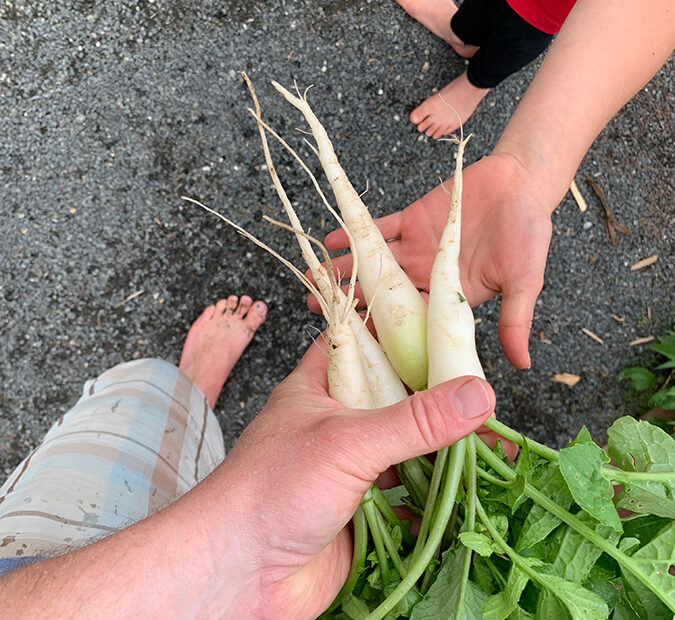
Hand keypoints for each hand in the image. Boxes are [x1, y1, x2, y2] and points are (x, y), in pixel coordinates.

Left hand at [202, 339, 495, 617]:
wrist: (236, 574)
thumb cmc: (273, 490)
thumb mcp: (347, 441)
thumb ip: (414, 420)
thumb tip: (477, 395)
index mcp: (320, 388)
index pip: (363, 343)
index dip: (401, 332)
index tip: (449, 331)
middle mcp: (337, 423)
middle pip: (396, 399)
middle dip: (438, 400)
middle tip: (487, 398)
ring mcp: (350, 469)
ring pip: (406, 450)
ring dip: (444, 451)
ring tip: (493, 447)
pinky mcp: (362, 512)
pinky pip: (408, 497)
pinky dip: (436, 496)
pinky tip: (469, 494)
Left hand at [316, 153, 552, 368]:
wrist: (522, 184)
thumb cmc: (528, 234)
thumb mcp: (524, 282)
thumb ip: (516, 320)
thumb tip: (523, 366)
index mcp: (448, 295)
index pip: (412, 320)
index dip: (384, 331)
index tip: (357, 342)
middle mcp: (425, 275)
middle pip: (382, 294)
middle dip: (352, 302)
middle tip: (318, 311)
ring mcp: (414, 248)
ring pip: (374, 263)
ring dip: (346, 270)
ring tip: (315, 278)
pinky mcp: (411, 220)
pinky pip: (378, 228)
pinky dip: (356, 233)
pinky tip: (333, 240)